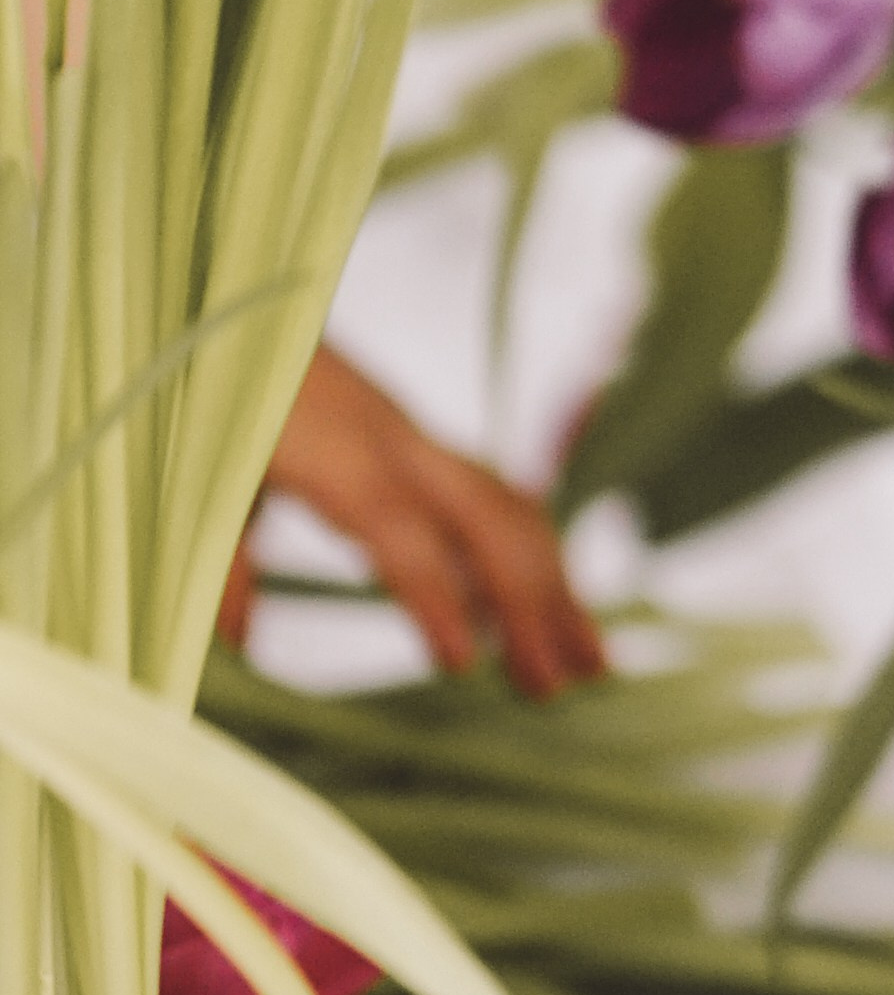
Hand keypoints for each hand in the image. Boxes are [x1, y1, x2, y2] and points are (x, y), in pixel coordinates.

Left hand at [218, 345, 605, 696]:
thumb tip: (239, 647)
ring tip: (593, 665)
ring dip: (556, 585)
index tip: (465, 664)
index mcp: (334, 455)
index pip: (400, 532)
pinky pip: (498, 494)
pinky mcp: (421, 441)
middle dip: (530, 602)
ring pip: (509, 507)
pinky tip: (561, 608)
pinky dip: (537, 552)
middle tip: (555, 689)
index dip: (435, 595)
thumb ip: (220, 564)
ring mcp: (417, 438)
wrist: (231, 305)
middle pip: (483, 519)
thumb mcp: (200, 481)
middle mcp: (393, 443)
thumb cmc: (209, 397)